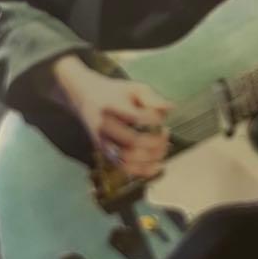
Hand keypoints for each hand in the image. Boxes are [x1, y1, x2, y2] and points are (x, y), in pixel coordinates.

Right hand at [48, 56, 171, 177]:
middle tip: (166, 133)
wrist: (86, 98)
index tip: (162, 118)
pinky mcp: (104, 152)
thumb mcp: (134, 88)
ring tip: (163, 148)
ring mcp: (102, 142)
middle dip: (155, 141)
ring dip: (151, 157)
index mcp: (111, 107)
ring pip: (127, 159)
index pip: (135, 118)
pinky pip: (123, 167)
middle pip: (132, 141)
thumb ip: (152, 97)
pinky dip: (142, 170)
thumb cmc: (116, 93)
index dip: (154, 120)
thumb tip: (171, 108)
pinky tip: (158, 165)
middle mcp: (104, 127)